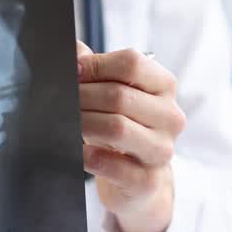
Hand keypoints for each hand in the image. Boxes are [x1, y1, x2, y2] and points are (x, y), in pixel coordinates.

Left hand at [77, 42, 184, 231]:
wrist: (138, 179)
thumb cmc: (122, 127)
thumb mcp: (111, 93)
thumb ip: (92, 67)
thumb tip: (71, 51)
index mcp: (164, 86)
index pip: (131, 63)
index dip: (95, 65)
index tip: (73, 73)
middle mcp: (170, 116)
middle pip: (119, 96)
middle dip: (82, 97)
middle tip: (62, 101)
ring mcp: (162, 150)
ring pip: (117, 128)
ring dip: (84, 124)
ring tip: (68, 124)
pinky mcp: (147, 180)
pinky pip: (115, 167)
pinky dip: (90, 157)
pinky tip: (80, 152)